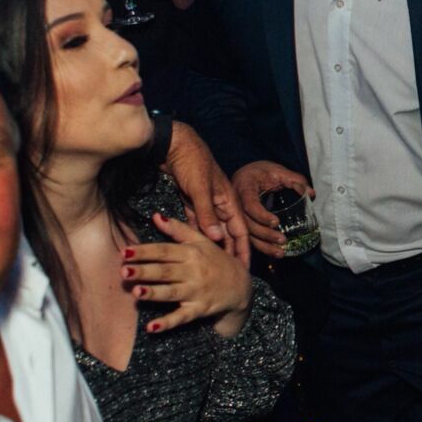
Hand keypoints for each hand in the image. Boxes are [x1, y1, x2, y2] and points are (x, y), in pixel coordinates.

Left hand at [123, 212, 254, 336]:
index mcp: (192, 253)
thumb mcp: (201, 241)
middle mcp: (194, 272)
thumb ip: (178, 229)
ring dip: (155, 293)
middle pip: (166, 271)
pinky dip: (168, 323)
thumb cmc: (216, 261)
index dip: (145, 251)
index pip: (165, 251)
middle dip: (145, 271)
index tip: (125, 252)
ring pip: (172, 293)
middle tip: (124, 272)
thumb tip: (156, 216)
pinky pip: (182, 317)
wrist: (241, 287)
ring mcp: (197, 292)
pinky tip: (151, 328)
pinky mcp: (199, 310)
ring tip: (136, 292)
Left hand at [162, 122, 249, 265]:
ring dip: (215, 248)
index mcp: (229, 201)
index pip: (240, 232)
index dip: (244, 251)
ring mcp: (206, 205)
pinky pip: (197, 226)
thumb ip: (207, 213)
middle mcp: (220, 206)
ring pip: (213, 232)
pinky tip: (194, 252)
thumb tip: (216, 238)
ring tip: (216, 268)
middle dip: (231, 254)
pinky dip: (197, 238)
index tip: (246, 270)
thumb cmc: (193, 163)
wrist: (175, 145)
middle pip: (228, 235)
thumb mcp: (201, 188)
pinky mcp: (192, 204)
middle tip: (230, 276)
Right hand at [231, 160, 313, 258]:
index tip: (276, 222)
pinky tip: (275, 253)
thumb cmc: (261, 172)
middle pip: (248, 224)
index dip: (261, 215)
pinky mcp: (242, 223)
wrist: (244, 174)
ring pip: (248, 234)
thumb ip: (295, 180)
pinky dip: (262, 247)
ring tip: (281, 253)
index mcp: (244, 188)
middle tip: (283, 240)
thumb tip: (311, 194)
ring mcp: (238, 215)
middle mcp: (237, 204)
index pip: (250, 205)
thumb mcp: (277, 171)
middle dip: (265, 234)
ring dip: (264, 246)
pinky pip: (250, 237)